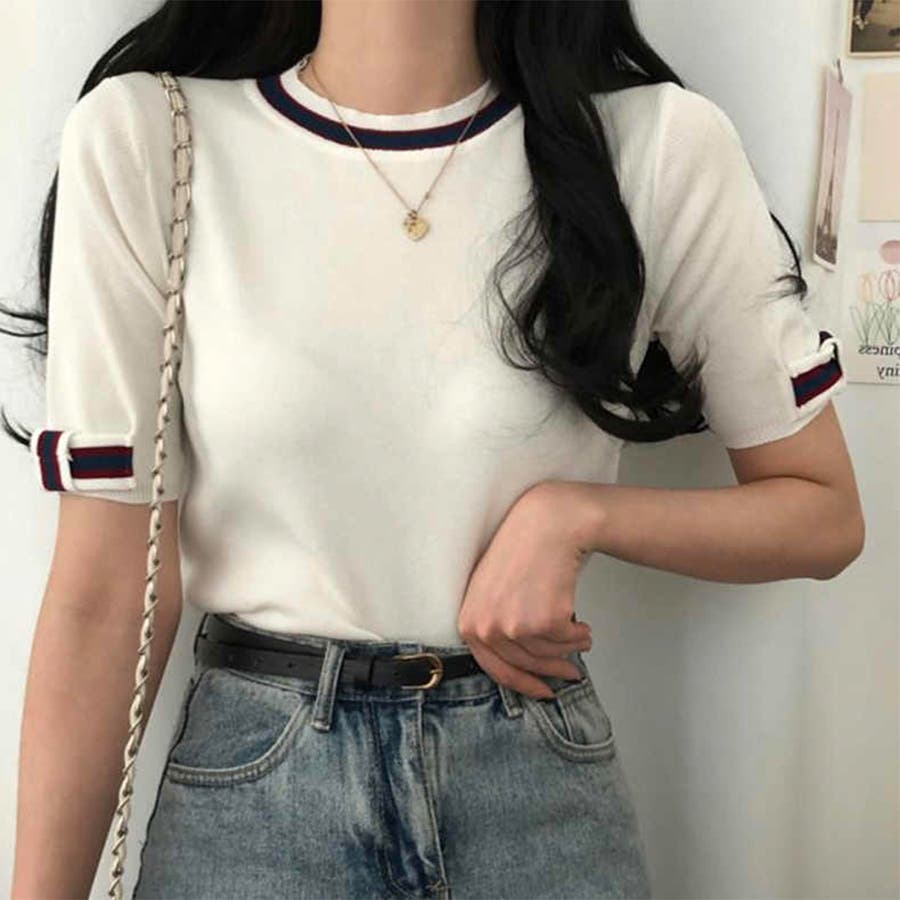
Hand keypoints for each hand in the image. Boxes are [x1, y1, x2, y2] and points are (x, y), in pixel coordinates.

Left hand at [457, 480, 594, 698]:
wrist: (547, 525)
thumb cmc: (521, 551)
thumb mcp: (490, 591)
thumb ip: (495, 626)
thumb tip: (518, 660)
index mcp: (470, 623)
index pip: (495, 669)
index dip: (523, 684)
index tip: (541, 690)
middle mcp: (488, 629)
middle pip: (526, 666)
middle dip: (553, 671)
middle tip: (570, 673)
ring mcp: (516, 626)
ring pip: (551, 654)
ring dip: (569, 649)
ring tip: (580, 635)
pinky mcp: (545, 621)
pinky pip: (568, 641)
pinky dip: (580, 635)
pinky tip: (582, 624)